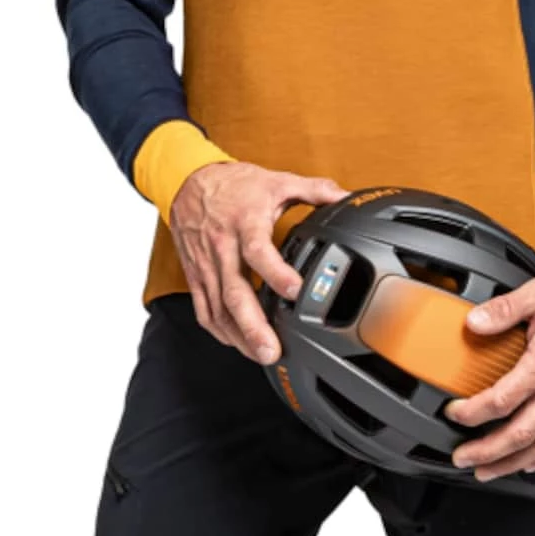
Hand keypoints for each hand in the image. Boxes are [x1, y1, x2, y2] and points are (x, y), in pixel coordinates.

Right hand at [171, 160, 349, 364]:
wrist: (188, 181)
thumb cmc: (233, 185)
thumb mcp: (276, 181)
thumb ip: (314, 190)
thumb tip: (346, 197)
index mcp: (245, 223)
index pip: (258, 251)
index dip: (275, 272)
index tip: (294, 291)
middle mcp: (223, 247)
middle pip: (234, 291)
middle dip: (252, 325)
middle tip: (271, 349)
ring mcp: (207, 264)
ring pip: (218, 307)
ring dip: (239, 335)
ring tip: (260, 355)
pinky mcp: (196, 275)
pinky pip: (204, 308)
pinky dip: (219, 330)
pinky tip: (237, 343)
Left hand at [444, 269, 534, 479]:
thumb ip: (503, 310)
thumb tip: (473, 322)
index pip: (502, 401)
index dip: (472, 413)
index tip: (453, 413)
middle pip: (520, 435)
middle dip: (486, 452)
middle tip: (463, 458)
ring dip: (512, 464)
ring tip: (488, 471)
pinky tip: (530, 463)